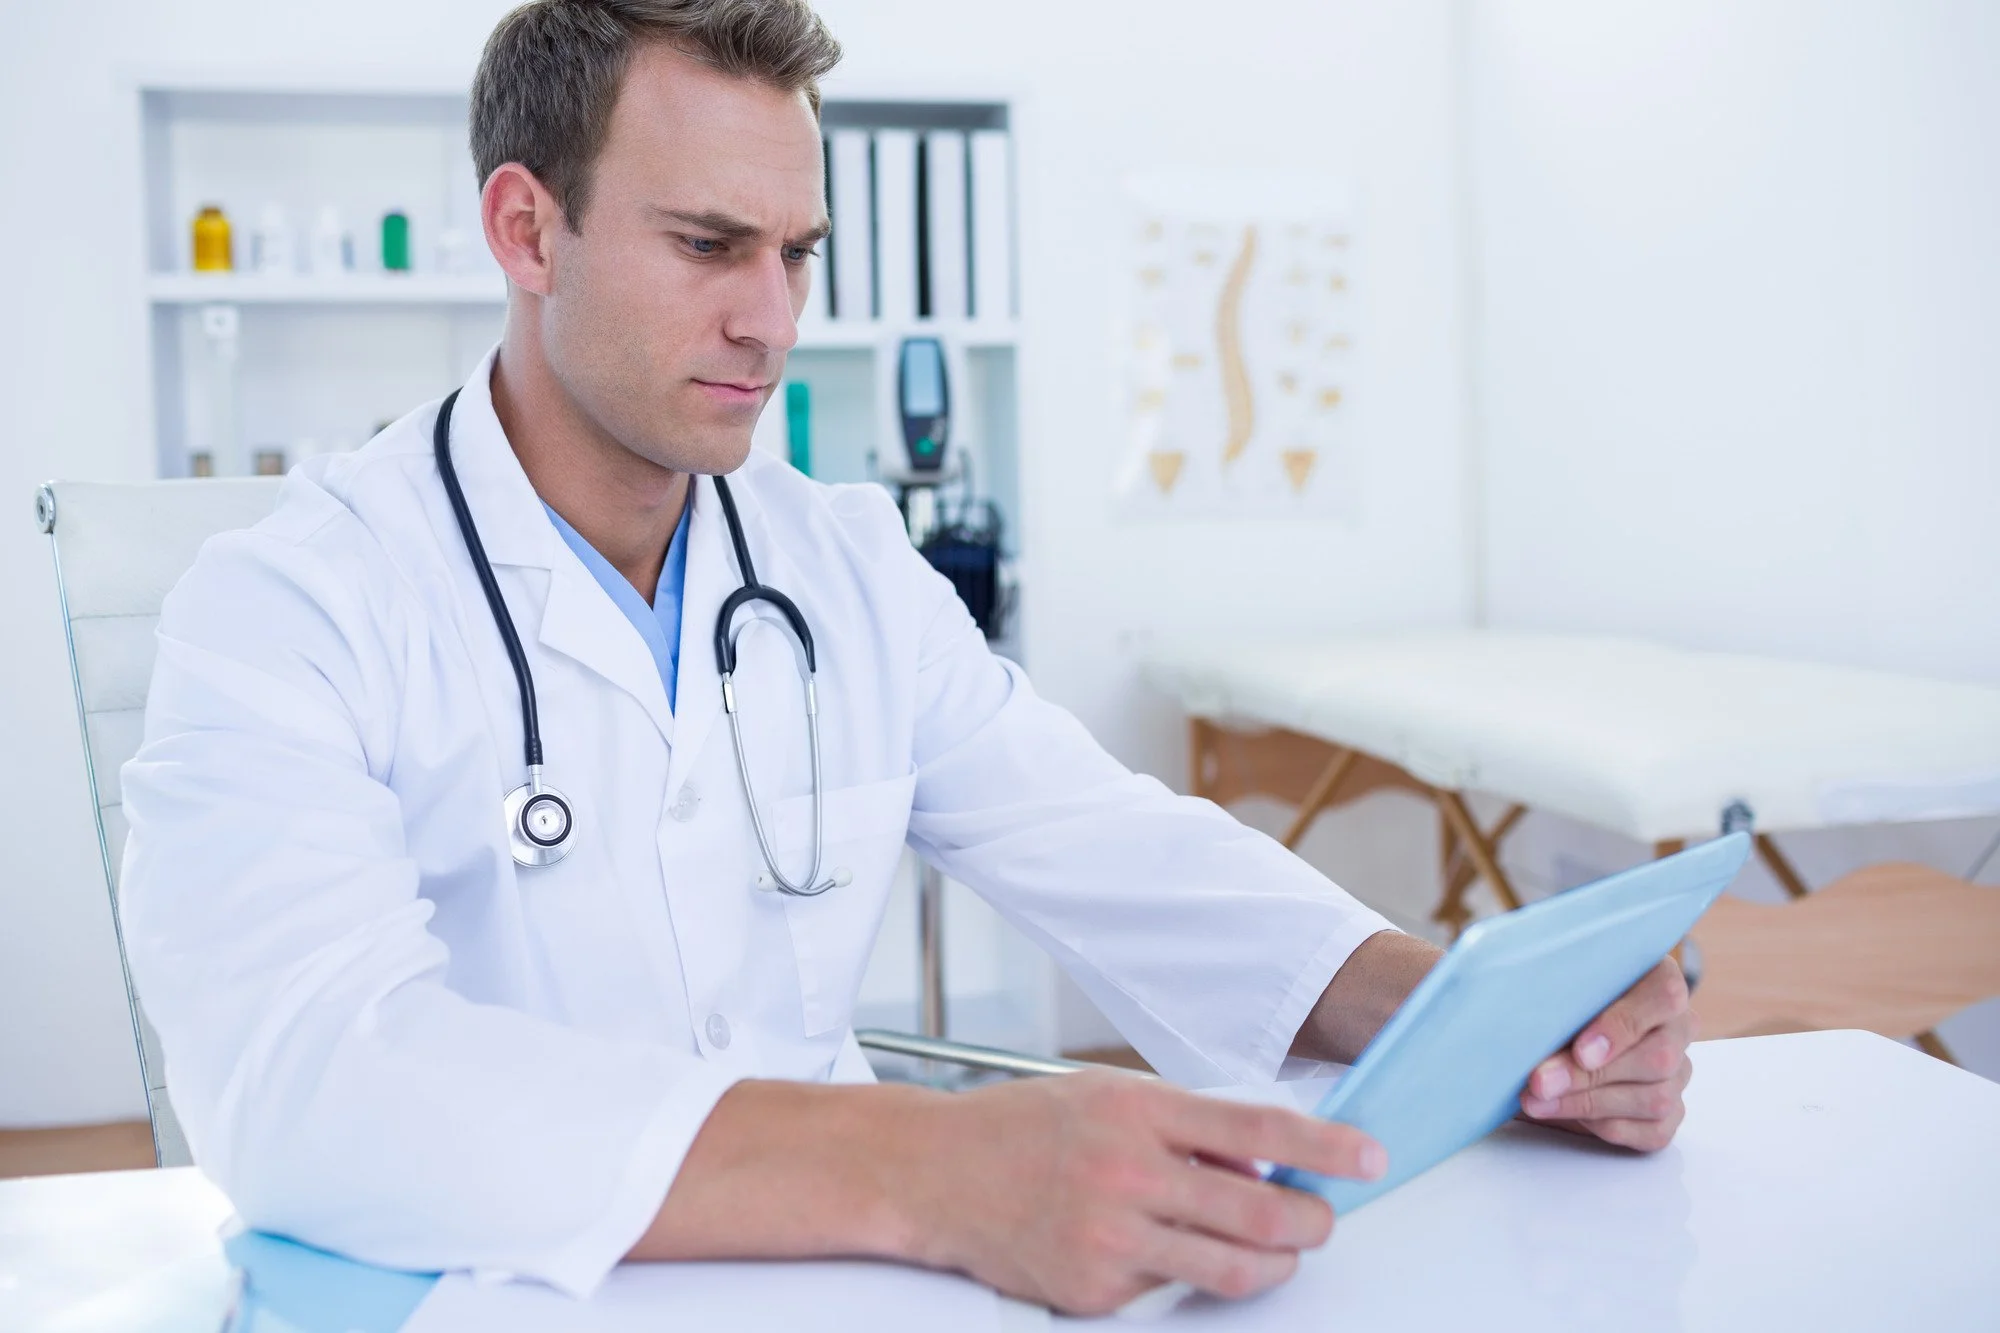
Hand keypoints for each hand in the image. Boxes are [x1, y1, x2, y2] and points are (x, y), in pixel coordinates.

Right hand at [901, 1071, 1385, 1314]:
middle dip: (1313, 1224)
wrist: (933, 1173)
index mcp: (1137, 1110)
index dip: (1325, 1148)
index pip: (1257, 1130)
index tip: (1369, 1157)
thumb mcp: (1107, 1096)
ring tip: (1274, 1252)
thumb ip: (1185, 1126)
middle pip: (1260, 1216)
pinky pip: (1170, 1294)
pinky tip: (1161, 1252)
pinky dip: (1185, 1277)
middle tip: (1321, 1221)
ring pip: (1233, 1271)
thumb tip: (1260, 1165)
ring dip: (1274, 1266)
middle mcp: (1128, 1173)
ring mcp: (1110, 1238)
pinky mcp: (1094, 1291)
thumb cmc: (1021, 1128)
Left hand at [1518, 957, 1694, 1150]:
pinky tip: (1563, 1112)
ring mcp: (1678, 1073)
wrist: (1550, 1039)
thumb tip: (1528, 1014)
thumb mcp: (1554, 985)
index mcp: (1659, 980)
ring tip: (1537, 1100)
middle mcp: (1678, 1027)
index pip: (1665, 995)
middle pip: (1658, 1057)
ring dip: (1588, 1103)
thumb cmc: (1556, 1001)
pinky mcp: (1669, 1113)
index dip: (1623, 1025)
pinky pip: (1651, 1131)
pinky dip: (1603, 1125)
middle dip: (1590, 1076)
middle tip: (1539, 1082)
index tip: (1579, 1050)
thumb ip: (1554, 991)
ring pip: (1655, 1098)